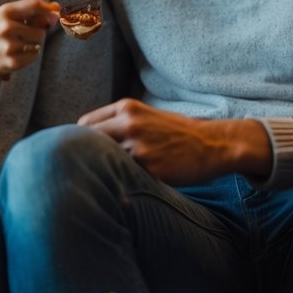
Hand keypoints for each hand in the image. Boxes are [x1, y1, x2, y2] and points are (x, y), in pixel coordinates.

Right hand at [0, 0, 59, 83]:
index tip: (57, 12)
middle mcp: (5, 27)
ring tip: (19, 44)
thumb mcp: (10, 15)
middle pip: (41, 29)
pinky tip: (18, 53)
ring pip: (39, 42)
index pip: (34, 5)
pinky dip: (31, 55)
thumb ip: (32, 10)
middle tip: (23, 34)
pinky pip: (35, 55)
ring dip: (34, 44)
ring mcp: (8, 46)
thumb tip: (58, 10)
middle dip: (38, 32)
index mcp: (5, 12)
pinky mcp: (12, 62)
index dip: (49, 9)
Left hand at [77, 99, 271, 184]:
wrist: (212, 145)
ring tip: (104, 180)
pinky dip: (121, 180)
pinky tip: (125, 184)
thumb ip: (119, 122)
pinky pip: (124, 175)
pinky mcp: (149, 167)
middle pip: (88, 141)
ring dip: (103, 170)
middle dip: (85, 156)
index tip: (81, 152)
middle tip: (84, 169)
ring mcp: (139, 145)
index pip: (85, 124)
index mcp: (127, 108)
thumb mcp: (147, 116)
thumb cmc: (177, 133)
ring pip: (104, 160)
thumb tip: (87, 138)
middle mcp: (130, 123)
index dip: (80, 140)